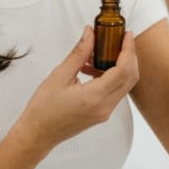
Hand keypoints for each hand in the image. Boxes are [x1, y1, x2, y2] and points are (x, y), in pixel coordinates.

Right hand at [15, 27, 139, 146]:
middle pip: (130, 77)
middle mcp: (105, 107)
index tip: (126, 34)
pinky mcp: (102, 114)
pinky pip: (115, 92)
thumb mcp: (59, 76)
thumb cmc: (43, 108)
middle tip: (119, 39)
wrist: (38, 134)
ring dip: (119, 66)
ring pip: (124, 84)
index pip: (123, 70)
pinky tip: (92, 68)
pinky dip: (111, 76)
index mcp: (95, 97)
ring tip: (99, 52)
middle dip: (129, 56)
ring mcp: (105, 112)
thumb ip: (79, 53)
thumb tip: (91, 33)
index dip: (128, 50)